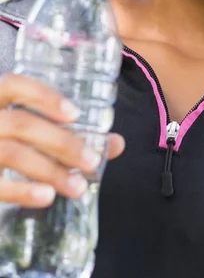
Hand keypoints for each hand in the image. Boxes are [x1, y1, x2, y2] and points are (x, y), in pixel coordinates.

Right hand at [0, 72, 124, 207]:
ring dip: (50, 171)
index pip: (13, 84)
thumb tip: (116, 143)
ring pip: (12, 153)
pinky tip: (48, 196)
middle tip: (92, 161)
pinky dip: (23, 191)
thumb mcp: (31, 132)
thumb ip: (70, 134)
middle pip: (21, 123)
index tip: (75, 114)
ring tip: (79, 187)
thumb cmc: (10, 144)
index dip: (43, 96)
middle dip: (61, 142)